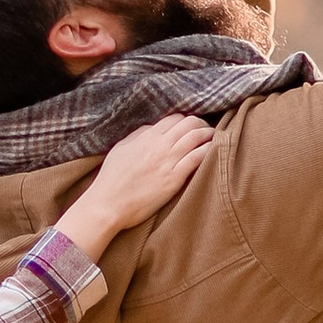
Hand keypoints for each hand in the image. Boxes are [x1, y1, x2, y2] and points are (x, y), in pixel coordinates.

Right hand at [57, 113, 214, 256]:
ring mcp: (168, 161)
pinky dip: (208, 151)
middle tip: (206, 131)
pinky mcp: (174, 179)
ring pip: (197, 137)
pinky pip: (198, 158)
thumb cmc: (112, 178)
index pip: (174, 118)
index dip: (186, 119)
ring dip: (209, 134)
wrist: (108, 203)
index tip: (191, 126)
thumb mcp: (121, 148)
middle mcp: (160, 145)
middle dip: (201, 124)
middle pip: (190, 124)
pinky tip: (213, 152)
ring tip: (214, 138)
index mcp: (146, 136)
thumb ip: (138, 135)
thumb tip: (153, 128)